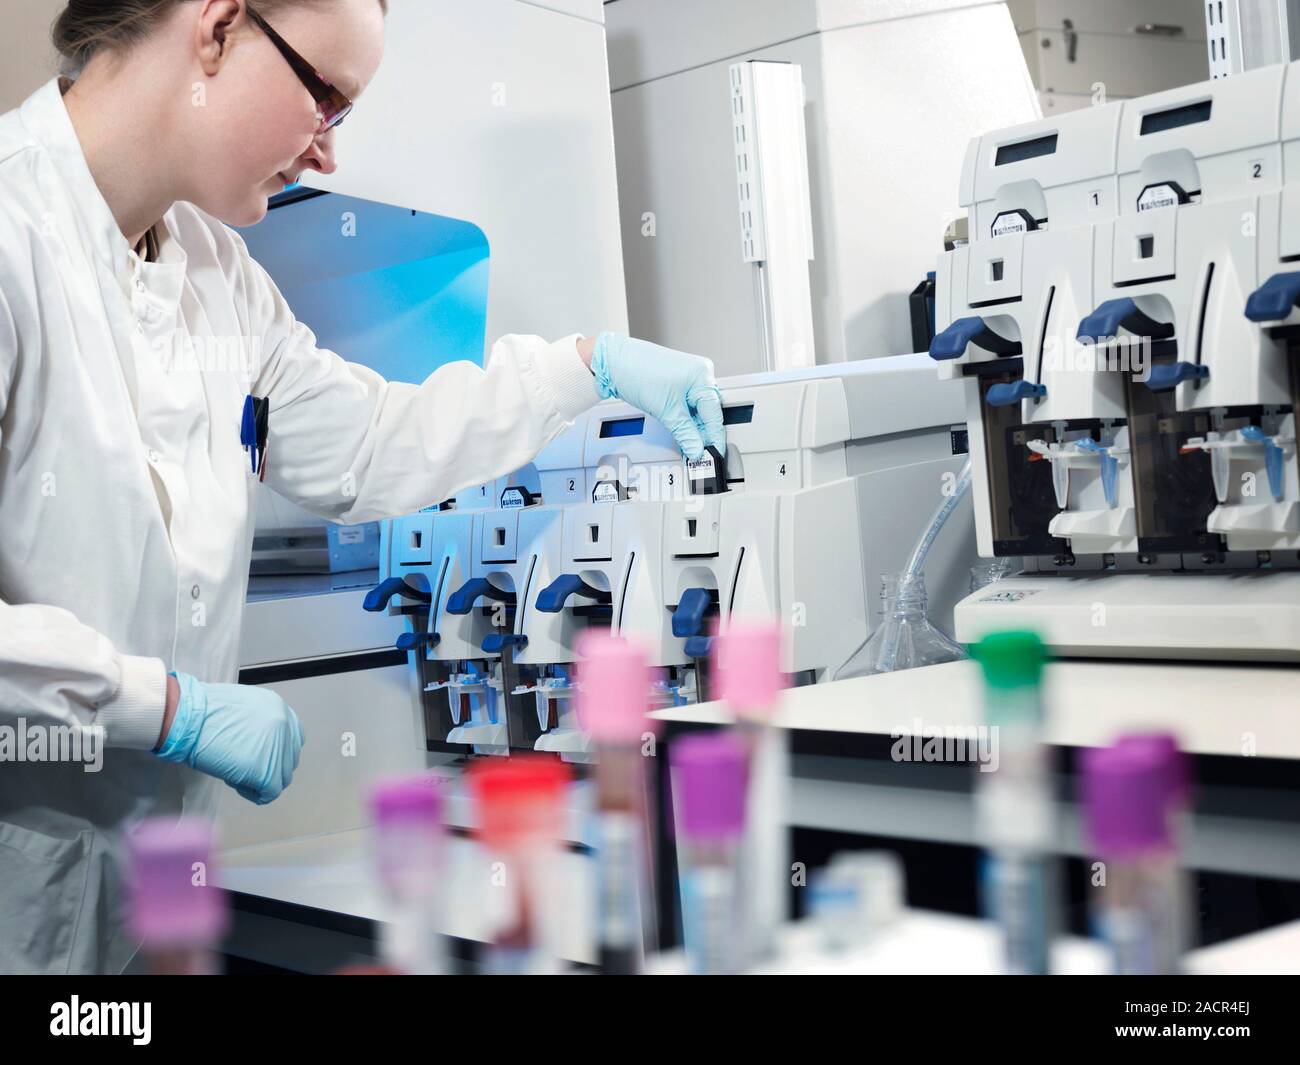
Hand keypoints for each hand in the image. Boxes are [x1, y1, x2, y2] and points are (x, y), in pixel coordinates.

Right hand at [156, 672, 304, 804]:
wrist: (189, 718)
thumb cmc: (202, 713)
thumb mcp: (242, 707)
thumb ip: (259, 723)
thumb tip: (259, 742)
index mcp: (279, 708)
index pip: (292, 738)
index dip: (275, 752)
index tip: (259, 757)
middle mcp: (285, 725)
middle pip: (288, 759)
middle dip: (268, 767)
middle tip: (243, 767)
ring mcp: (278, 748)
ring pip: (281, 778)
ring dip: (260, 780)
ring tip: (235, 772)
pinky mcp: (267, 770)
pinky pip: (270, 792)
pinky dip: (254, 793)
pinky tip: (235, 782)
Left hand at [590, 333, 724, 460]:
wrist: (613, 363)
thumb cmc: (638, 372)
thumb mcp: (666, 410)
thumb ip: (685, 433)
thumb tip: (697, 449)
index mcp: (702, 375)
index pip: (715, 413)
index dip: (714, 437)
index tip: (714, 454)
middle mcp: (699, 374)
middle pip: (708, 411)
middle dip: (703, 434)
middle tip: (700, 454)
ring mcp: (688, 378)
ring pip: (697, 410)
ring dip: (693, 428)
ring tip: (690, 445)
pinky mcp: (676, 384)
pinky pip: (687, 406)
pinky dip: (685, 420)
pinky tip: (683, 432)